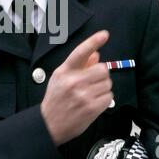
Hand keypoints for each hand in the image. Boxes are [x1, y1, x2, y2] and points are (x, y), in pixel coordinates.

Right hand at [41, 31, 112, 145]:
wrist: (49, 124)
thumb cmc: (56, 98)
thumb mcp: (60, 78)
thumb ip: (79, 66)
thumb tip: (96, 54)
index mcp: (65, 71)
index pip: (80, 52)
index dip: (93, 41)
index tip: (104, 35)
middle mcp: (73, 81)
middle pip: (103, 69)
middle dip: (101, 75)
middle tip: (93, 82)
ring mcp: (83, 95)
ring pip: (108, 83)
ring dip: (103, 88)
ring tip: (91, 94)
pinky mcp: (91, 108)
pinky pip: (109, 97)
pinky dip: (105, 99)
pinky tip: (94, 102)